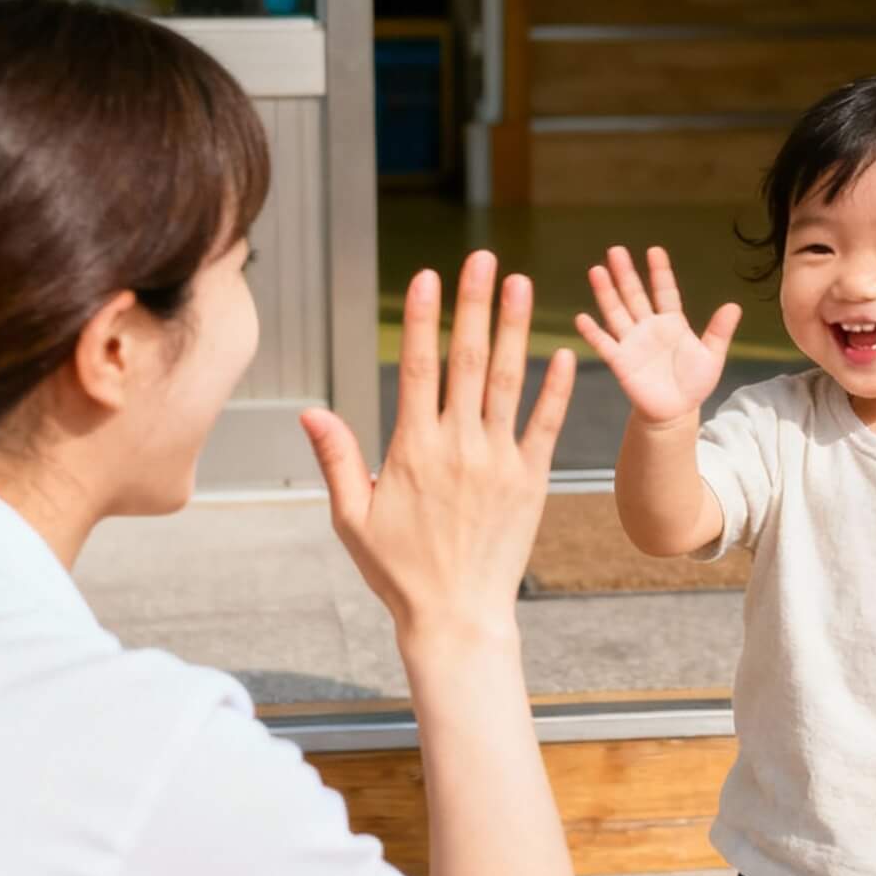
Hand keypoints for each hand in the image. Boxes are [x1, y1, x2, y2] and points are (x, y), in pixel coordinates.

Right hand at [301, 252, 574, 644]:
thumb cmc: (399, 572)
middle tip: (484, 258)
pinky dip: (556, 388)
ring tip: (521, 284)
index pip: (418, 368)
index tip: (430, 276)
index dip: (425, 318)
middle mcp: (459, 447)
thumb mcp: (351, 518)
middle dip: (475, 304)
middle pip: (466, 361)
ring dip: (515, 329)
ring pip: (508, 382)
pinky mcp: (532, 480)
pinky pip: (546, 425)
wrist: (456, 617)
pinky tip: (564, 352)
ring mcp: (499, 462)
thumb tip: (311, 411)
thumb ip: (336, 459)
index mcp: (412, 450)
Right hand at [575, 246, 739, 428]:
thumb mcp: (712, 356)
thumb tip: (734, 306)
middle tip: (616, 250)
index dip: (660, 272)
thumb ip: (719, 332)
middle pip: (634, 295)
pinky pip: (605, 344)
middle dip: (626, 273)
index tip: (654, 251)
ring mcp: (632, 343)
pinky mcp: (621, 362)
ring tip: (597, 270)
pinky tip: (581, 318)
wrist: (676, 412)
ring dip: (606, 293)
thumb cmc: (694, 383)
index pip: (664, 291)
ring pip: (616, 312)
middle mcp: (648, 327)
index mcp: (671, 322)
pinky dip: (593, 332)